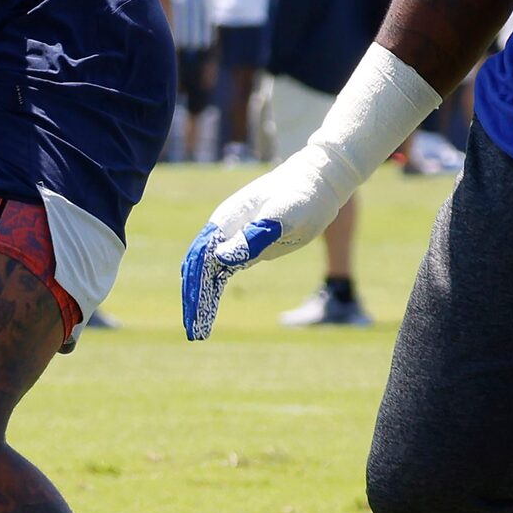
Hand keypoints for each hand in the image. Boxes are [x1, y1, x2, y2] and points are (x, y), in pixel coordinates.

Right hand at [179, 149, 351, 339]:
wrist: (320, 181)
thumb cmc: (303, 195)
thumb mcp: (283, 217)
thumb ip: (254, 236)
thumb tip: (222, 260)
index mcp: (225, 222)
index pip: (200, 261)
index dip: (194, 290)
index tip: (195, 317)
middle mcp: (224, 230)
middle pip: (198, 268)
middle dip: (193, 299)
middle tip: (192, 331)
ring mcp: (235, 236)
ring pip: (209, 271)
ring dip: (202, 297)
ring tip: (200, 326)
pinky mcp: (249, 243)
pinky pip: (225, 269)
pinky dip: (215, 288)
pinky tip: (212, 306)